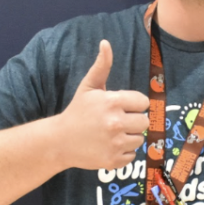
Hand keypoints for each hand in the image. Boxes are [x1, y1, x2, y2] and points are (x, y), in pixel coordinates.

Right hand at [59, 40, 149, 169]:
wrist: (59, 141)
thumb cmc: (77, 112)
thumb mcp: (88, 87)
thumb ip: (102, 66)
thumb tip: (106, 43)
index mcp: (112, 102)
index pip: (143, 102)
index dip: (133, 104)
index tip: (120, 107)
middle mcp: (116, 122)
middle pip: (144, 121)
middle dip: (132, 121)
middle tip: (115, 122)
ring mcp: (115, 143)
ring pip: (140, 139)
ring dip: (129, 137)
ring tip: (111, 134)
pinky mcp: (114, 160)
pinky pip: (132, 155)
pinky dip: (123, 153)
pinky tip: (108, 146)